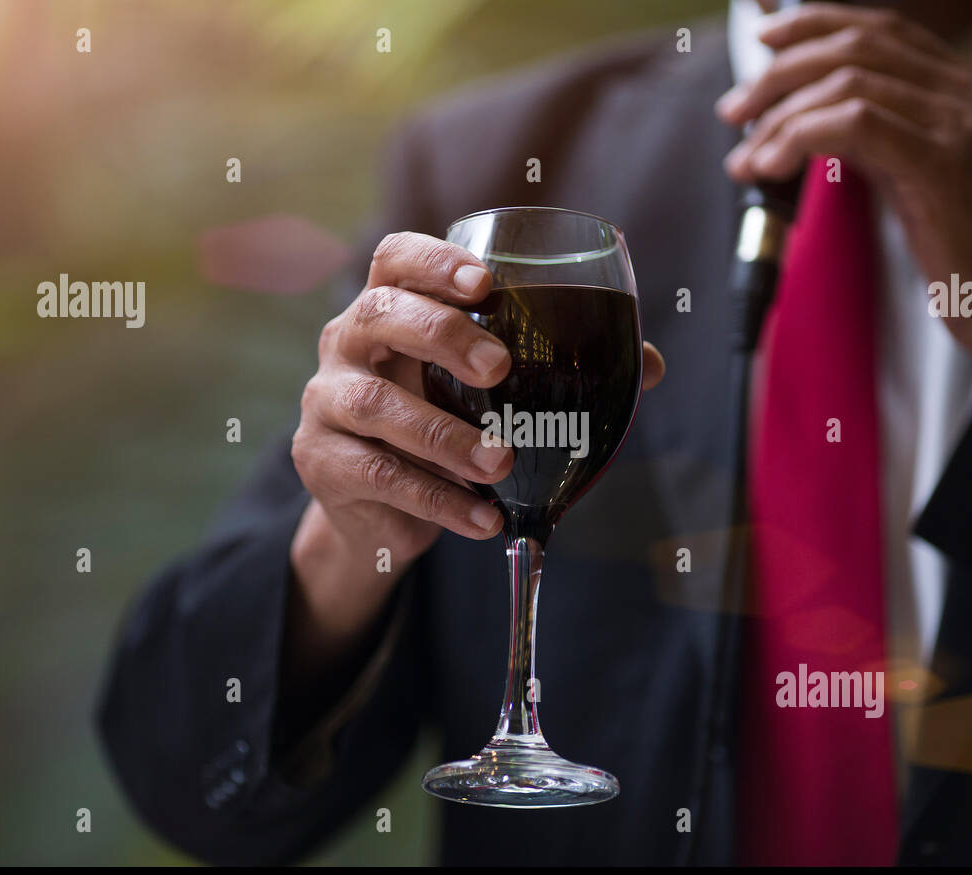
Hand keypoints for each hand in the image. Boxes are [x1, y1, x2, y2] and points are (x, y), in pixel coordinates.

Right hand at [289, 231, 664, 642]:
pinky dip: (437, 499)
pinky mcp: (323, 464)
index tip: (486, 284)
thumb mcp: (487, 395)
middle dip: (442, 335)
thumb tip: (648, 366)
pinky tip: (483, 518)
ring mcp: (325, 403)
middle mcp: (347, 345)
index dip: (435, 261)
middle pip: (379, 316)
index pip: (396, 259)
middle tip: (500, 368)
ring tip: (500, 462)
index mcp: (390, 309)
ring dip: (443, 435)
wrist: (381, 511)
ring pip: (374, 405)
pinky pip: (379, 476)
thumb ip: (557, 373)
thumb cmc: (444, 427)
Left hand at [717, 2, 971, 368]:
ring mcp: (961, 122)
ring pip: (847, 81)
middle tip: (734, 111)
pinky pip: (854, 123)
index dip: (814, 25)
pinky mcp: (943, 163)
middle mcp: (969, 92)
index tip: (763, 45)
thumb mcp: (922, 183)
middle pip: (856, 45)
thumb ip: (880, 144)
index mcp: (966, 91)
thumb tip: (808, 127)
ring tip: (745, 158)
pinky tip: (770, 168)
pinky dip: (799, 137)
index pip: (882, 29)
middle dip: (780, 72)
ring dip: (779, 115)